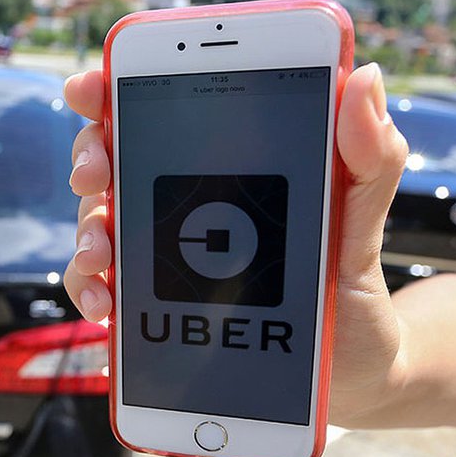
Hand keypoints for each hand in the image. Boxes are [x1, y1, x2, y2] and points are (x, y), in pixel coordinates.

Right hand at [62, 63, 409, 426]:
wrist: (352, 376)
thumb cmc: (355, 294)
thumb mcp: (363, 227)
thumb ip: (370, 160)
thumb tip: (367, 80)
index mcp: (227, 170)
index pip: (160, 111)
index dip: (115, 91)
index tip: (91, 88)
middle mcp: (184, 206)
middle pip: (114, 161)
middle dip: (91, 159)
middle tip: (97, 176)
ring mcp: (163, 258)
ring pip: (98, 225)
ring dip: (85, 234)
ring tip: (100, 256)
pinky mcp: (153, 308)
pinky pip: (104, 290)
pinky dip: (91, 291)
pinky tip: (105, 307)